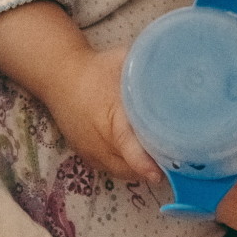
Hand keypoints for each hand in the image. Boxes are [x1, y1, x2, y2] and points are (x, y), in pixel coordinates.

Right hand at [0, 1, 161, 182]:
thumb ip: (148, 70)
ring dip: (141, 170)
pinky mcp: (86, 156)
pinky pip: (112, 170)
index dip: (145, 163)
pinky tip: (143, 159)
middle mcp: (100, 142)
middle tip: (176, 161)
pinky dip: (128, 168)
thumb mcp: (123, 63)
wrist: (59, 77)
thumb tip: (177, 68)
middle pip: (130, 168)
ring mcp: (92, 152)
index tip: (160, 172)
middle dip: (154, 168)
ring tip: (163, 161)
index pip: (130, 148)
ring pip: (123, 172)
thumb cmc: (96, 69)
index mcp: (112, 120)